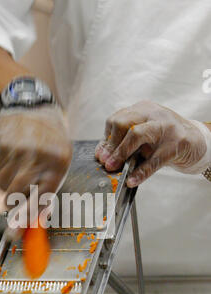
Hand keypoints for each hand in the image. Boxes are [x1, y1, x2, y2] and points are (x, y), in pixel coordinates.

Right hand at [0, 105, 71, 237]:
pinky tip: (11, 157)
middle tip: (16, 197)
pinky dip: (1, 170)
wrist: (31, 108)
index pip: (40, 198)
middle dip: (13, 202)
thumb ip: (48, 193)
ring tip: (19, 168)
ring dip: (7, 185)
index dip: (26, 218)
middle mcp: (37, 156)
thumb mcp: (58, 164)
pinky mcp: (0, 145)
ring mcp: (16, 149)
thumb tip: (37, 222)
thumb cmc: (49, 142)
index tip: (14, 233)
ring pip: (2, 186)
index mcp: (57, 163)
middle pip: (15, 195)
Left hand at [95, 100, 210, 186]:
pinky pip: (155, 159)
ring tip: (113, 168)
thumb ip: (124, 143)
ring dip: (121, 153)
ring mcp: (166, 127)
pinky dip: (141, 172)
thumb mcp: (144, 137)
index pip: (116, 120)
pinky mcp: (177, 143)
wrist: (197, 142)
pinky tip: (132, 180)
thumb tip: (102, 155)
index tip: (100, 155)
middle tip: (105, 162)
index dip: (106, 139)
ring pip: (137, 134)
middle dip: (111, 145)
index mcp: (142, 110)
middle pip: (123, 123)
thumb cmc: (166, 140)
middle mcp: (153, 114)